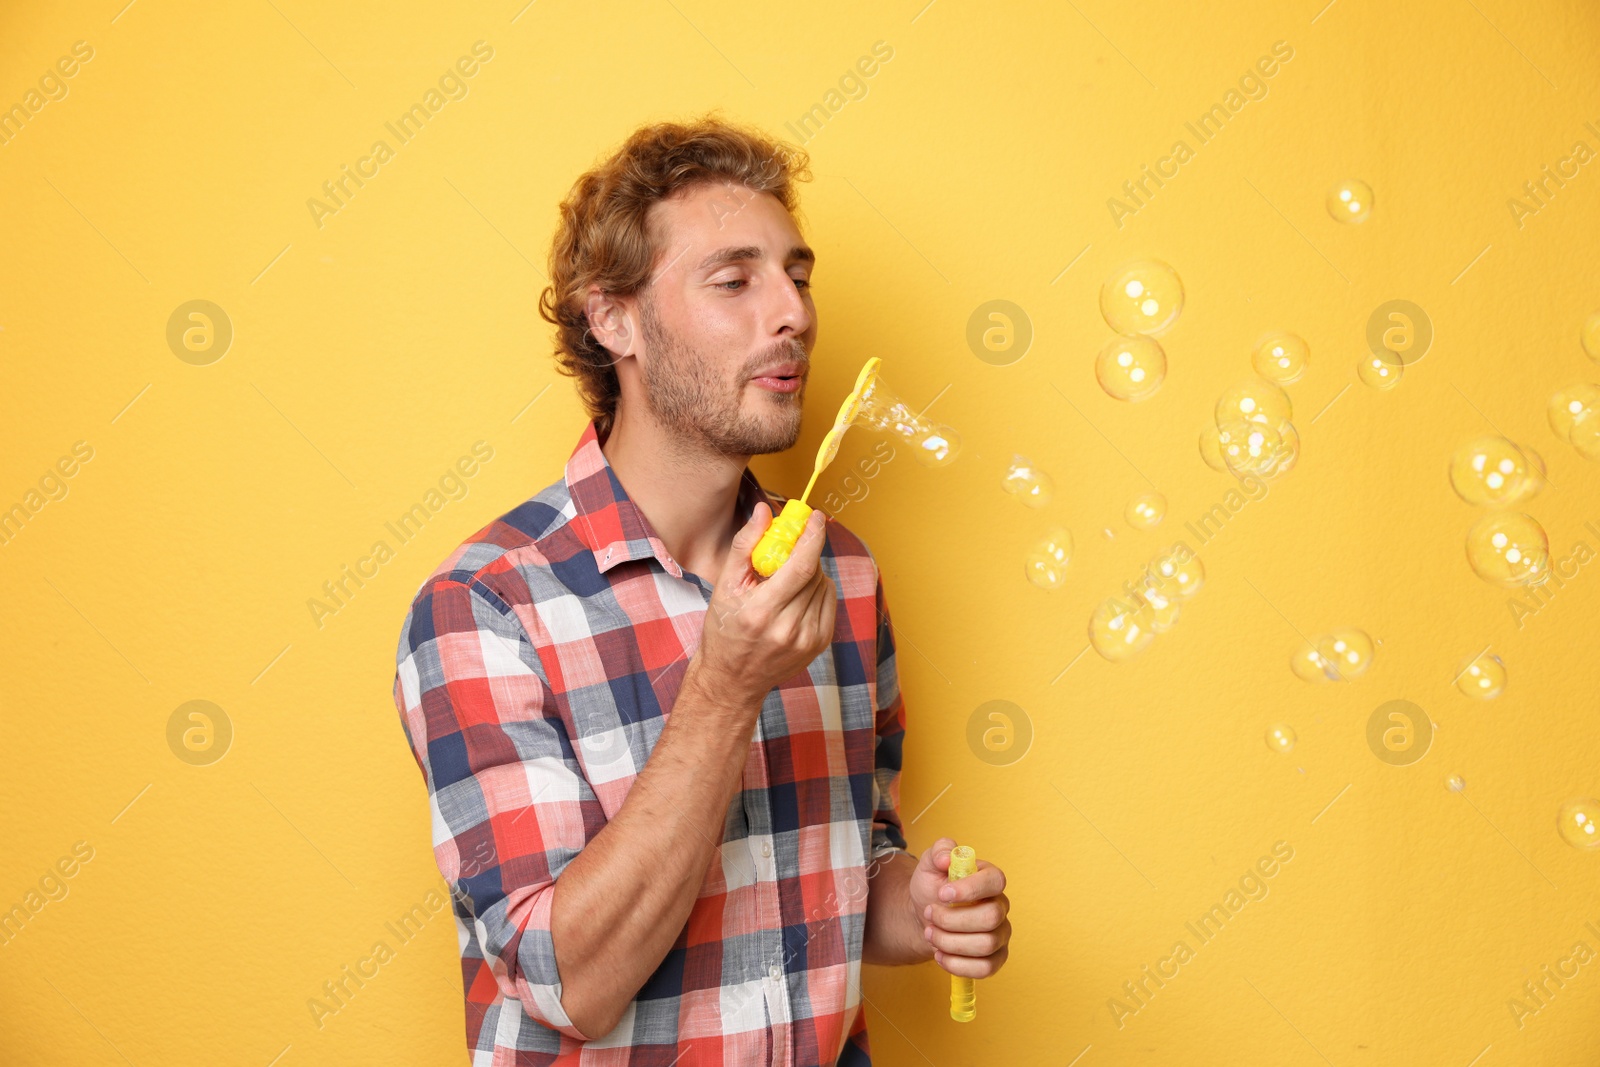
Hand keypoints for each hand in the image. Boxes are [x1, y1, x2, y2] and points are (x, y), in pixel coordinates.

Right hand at [692, 502, 835, 707]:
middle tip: (788, 549)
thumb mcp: (725, 586)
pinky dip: (817, 590)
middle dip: (804, 553)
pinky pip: (829, 601)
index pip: (800, 567)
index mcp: (762, 612)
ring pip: (823, 585)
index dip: (812, 537)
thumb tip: (765, 511)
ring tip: (785, 582)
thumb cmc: (724, 629)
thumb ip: (745, 545)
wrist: (732, 679)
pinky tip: (796, 597)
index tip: (814, 517)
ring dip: (809, 572)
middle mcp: (788, 628)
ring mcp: (807, 640)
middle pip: (813, 573)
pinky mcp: (819, 644)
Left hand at [908, 838, 1010, 978]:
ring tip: (930, 933)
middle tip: (930, 914)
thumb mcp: (929, 865)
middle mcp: (1001, 906)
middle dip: (952, 920)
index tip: (942, 894)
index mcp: (990, 879)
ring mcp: (1001, 934)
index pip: (995, 881)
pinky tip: (940, 955)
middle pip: (990, 918)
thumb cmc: (932, 889)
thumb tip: (946, 858)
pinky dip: (957, 965)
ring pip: (985, 945)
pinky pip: (985, 969)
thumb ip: (939, 851)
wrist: (925, 918)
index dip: (969, 889)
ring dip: (949, 942)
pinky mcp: (996, 958)